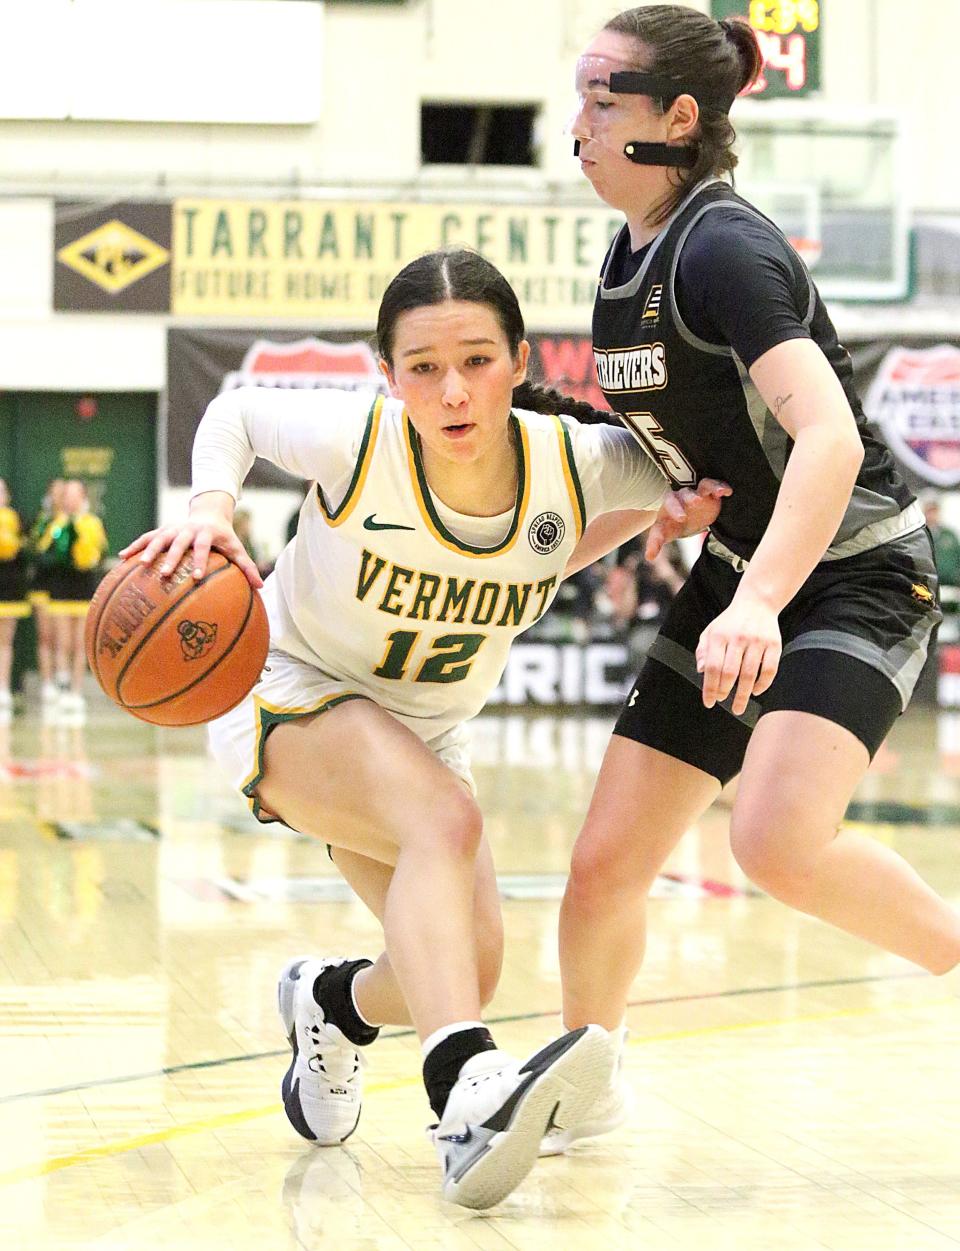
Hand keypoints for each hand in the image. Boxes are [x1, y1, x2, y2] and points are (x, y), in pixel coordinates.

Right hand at [118, 503, 262, 589]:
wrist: (209, 512)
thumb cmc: (224, 537)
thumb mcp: (237, 547)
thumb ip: (247, 566)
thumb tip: (260, 586)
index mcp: (206, 534)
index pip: (203, 548)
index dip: (200, 561)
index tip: (197, 577)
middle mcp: (187, 529)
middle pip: (178, 543)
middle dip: (171, 558)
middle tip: (164, 574)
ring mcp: (172, 528)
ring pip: (158, 538)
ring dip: (149, 550)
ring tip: (141, 565)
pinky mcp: (162, 530)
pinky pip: (146, 537)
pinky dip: (134, 546)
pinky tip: (121, 558)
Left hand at [645, 479, 730, 560]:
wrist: (686, 517)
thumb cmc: (673, 525)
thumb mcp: (665, 533)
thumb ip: (655, 542)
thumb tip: (648, 557)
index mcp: (670, 505)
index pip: (669, 505)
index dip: (675, 510)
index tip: (682, 518)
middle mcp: (683, 497)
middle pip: (685, 494)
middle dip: (690, 497)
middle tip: (696, 501)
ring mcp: (698, 493)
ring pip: (702, 486)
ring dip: (709, 488)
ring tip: (718, 492)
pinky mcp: (711, 493)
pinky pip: (715, 486)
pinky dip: (721, 487)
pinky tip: (727, 492)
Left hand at [696, 593, 780, 715]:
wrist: (757, 602)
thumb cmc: (730, 622)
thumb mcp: (710, 631)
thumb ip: (703, 651)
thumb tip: (701, 671)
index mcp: (719, 636)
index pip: (712, 667)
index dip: (709, 687)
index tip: (709, 702)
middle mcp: (738, 638)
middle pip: (730, 672)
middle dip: (725, 692)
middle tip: (723, 702)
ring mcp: (757, 641)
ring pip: (749, 673)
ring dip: (743, 694)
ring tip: (738, 706)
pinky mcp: (774, 644)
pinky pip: (769, 669)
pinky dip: (763, 684)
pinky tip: (756, 691)